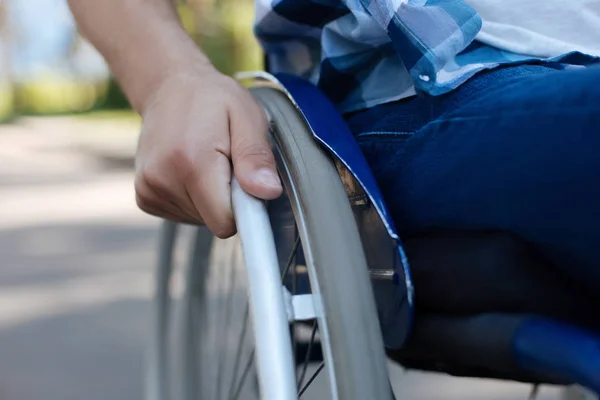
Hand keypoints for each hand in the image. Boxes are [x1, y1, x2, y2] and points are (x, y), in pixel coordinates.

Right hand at [134, 68, 282, 237]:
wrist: (169, 87)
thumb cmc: (213, 100)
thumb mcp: (247, 117)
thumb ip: (257, 157)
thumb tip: (268, 192)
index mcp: (192, 161)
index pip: (225, 221)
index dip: (245, 208)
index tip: (247, 186)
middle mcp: (163, 180)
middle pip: (214, 221)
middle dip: (227, 198)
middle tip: (225, 162)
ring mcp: (149, 190)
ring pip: (200, 220)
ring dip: (210, 197)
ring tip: (207, 161)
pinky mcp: (144, 197)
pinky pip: (183, 215)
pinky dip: (193, 199)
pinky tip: (190, 170)